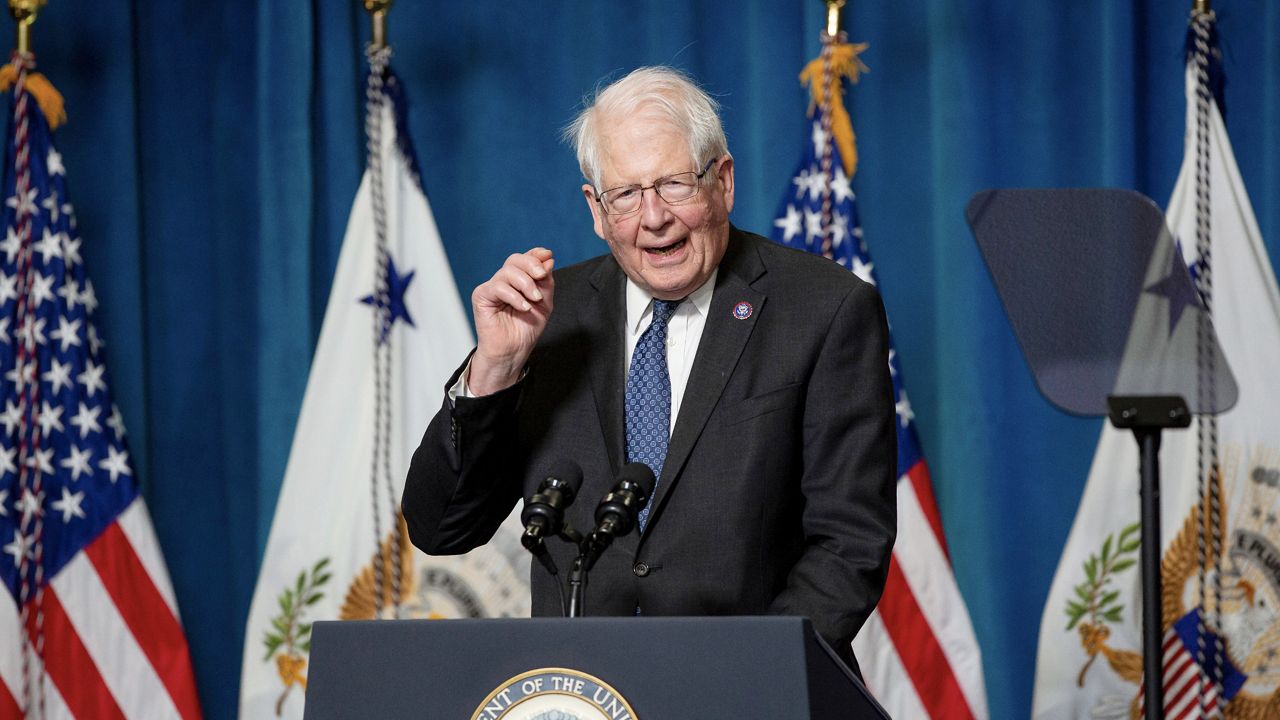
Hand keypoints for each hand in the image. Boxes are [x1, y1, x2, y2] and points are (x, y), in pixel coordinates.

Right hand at [468, 247, 554, 394]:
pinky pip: (498, 287)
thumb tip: (547, 259)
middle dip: (531, 265)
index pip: (524, 259)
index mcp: (518, 281)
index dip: (535, 254)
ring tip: (534, 300)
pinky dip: (514, 296)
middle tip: (542, 276)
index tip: (547, 255)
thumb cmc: (526, 329)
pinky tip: (523, 307)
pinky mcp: (481, 296)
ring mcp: (491, 288)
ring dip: (526, 284)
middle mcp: (503, 281)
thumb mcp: (544, 303)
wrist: (513, 351)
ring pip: (507, 272)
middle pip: (514, 260)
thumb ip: (546, 282)